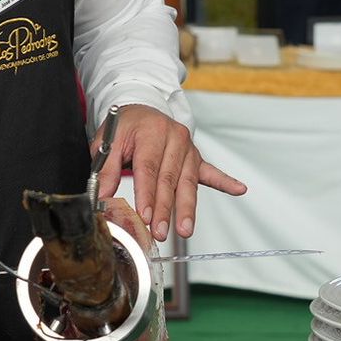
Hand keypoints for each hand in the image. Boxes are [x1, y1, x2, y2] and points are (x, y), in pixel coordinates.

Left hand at [91, 104, 246, 242]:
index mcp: (151, 132)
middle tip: (160, 231)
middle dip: (165, 208)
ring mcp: (188, 148)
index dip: (147, 194)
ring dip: (187, 207)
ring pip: (188, 181)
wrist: (142, 109)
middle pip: (170, 178)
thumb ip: (105, 169)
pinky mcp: (195, 157)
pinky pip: (210, 171)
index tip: (145, 216)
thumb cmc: (125, 127)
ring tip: (186, 229)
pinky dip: (225, 181)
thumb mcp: (107, 142)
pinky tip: (238, 189)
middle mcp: (174, 138)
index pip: (149, 168)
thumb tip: (101, 196)